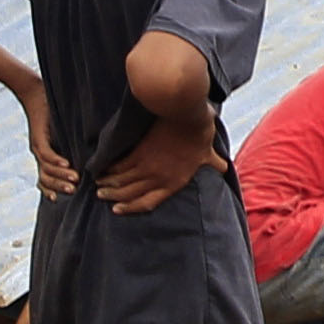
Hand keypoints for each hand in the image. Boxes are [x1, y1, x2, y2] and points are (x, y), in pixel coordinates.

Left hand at [20, 87, 77, 201]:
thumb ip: (76, 142)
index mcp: (45, 156)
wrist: (34, 93)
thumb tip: (97, 150)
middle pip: (46, 179)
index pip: (46, 180)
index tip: (68, 198)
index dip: (53, 190)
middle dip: (61, 186)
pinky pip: (46, 154)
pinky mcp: (38, 137)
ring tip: (75, 180)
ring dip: (61, 176)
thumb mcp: (65, 131)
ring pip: (47, 169)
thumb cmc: (53, 111)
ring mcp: (37, 147)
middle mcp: (39, 155)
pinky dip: (57, 160)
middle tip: (76, 191)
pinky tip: (68, 164)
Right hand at [86, 120, 215, 215]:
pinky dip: (110, 169)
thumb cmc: (199, 132)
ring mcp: (148, 166)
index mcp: (175, 182)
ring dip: (109, 184)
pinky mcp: (139, 151)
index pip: (149, 201)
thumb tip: (225, 169)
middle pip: (131, 193)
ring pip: (123, 181)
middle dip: (115, 196)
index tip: (118, 209)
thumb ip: (213, 164)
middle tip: (101, 196)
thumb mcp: (209, 153)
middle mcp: (159, 178)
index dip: (132, 207)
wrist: (186, 114)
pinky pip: (121, 165)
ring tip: (98, 185)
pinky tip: (102, 169)